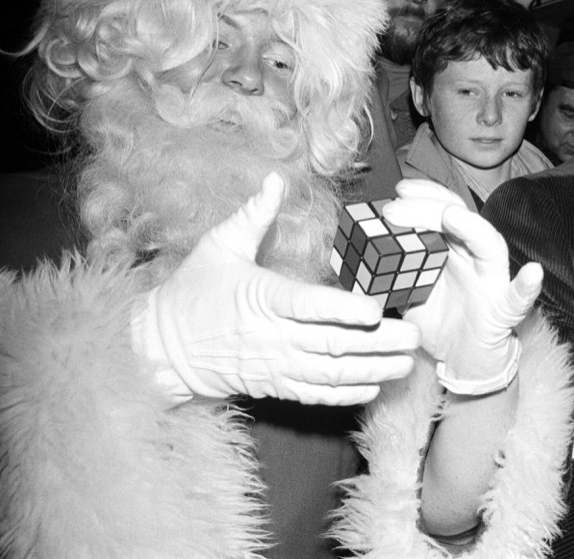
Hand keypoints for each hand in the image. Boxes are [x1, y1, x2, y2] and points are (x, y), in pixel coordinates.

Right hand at [135, 173, 420, 405]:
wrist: (160, 349)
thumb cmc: (192, 292)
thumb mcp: (217, 247)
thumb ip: (252, 215)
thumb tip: (275, 179)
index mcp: (261, 298)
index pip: (308, 306)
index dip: (343, 309)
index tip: (376, 309)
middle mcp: (271, 336)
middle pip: (331, 343)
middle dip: (377, 343)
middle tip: (414, 336)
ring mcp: (274, 366)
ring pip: (330, 373)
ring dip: (371, 369)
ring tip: (407, 363)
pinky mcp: (273, 386)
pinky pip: (314, 395)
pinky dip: (346, 393)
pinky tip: (375, 385)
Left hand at [382, 178, 539, 395]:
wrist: (463, 362)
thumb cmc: (439, 324)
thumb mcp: (405, 294)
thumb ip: (388, 274)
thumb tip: (353, 259)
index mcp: (451, 249)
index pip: (441, 210)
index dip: (422, 196)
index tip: (398, 191)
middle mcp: (474, 257)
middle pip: (460, 219)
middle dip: (429, 208)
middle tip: (397, 206)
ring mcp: (492, 280)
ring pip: (489, 245)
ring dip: (472, 228)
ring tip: (453, 216)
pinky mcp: (504, 310)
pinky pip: (519, 297)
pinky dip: (527, 285)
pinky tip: (532, 273)